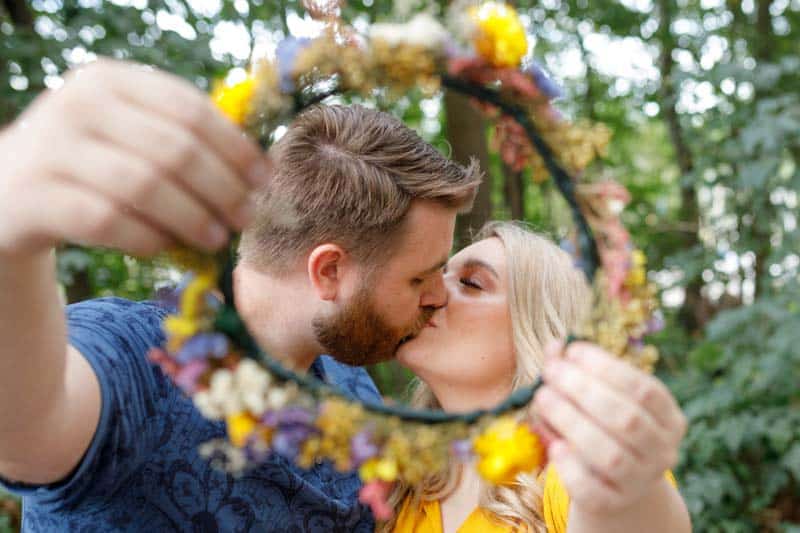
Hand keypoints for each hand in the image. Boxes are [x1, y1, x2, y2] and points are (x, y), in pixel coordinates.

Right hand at [0, 58, 269, 258]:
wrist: (5, 191)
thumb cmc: (89, 165)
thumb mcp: (129, 135)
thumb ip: (182, 139)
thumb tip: (259, 171)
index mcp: (111, 80)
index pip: (190, 109)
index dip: (235, 147)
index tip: (264, 180)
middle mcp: (78, 104)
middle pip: (175, 149)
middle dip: (223, 188)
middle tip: (247, 217)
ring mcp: (51, 148)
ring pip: (145, 186)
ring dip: (192, 218)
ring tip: (217, 239)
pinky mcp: (34, 196)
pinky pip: (108, 222)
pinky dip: (146, 238)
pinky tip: (165, 248)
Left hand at [532, 341, 686, 514]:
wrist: (612, 485)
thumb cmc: (602, 428)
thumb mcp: (598, 397)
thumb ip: (577, 371)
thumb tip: (554, 346)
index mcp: (667, 417)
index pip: (644, 389)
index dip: (607, 367)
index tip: (572, 351)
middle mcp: (661, 450)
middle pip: (627, 420)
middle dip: (583, 390)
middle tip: (550, 372)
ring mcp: (640, 481)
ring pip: (611, 455)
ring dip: (571, 421)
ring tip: (543, 398)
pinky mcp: (613, 503)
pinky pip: (592, 489)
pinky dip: (571, 466)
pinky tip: (555, 445)